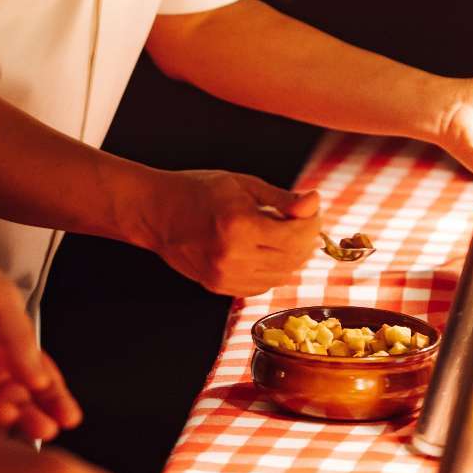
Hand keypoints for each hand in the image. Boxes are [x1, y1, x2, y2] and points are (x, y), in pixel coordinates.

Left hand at [0, 237, 81, 441]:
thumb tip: (42, 380)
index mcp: (12, 349)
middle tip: (43, 426)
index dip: (57, 401)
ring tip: (7, 412)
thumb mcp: (1, 301)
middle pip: (19, 408)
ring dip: (1, 425)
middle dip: (34, 420)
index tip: (70, 418)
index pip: (41, 382)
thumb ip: (21, 341)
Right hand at [140, 169, 322, 295]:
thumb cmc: (198, 190)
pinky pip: (262, 285)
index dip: (312, 223)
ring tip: (282, 232)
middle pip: (293, 259)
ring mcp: (225, 277)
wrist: (157, 212)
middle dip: (305, 239)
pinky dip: (273, 269)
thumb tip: (315, 202)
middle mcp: (233, 257)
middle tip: (302, 219)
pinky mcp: (220, 288)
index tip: (312, 210)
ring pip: (281, 276)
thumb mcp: (243, 184)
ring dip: (291, 256)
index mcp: (240, 226)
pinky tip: (265, 249)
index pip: (296, 236)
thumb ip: (282, 199)